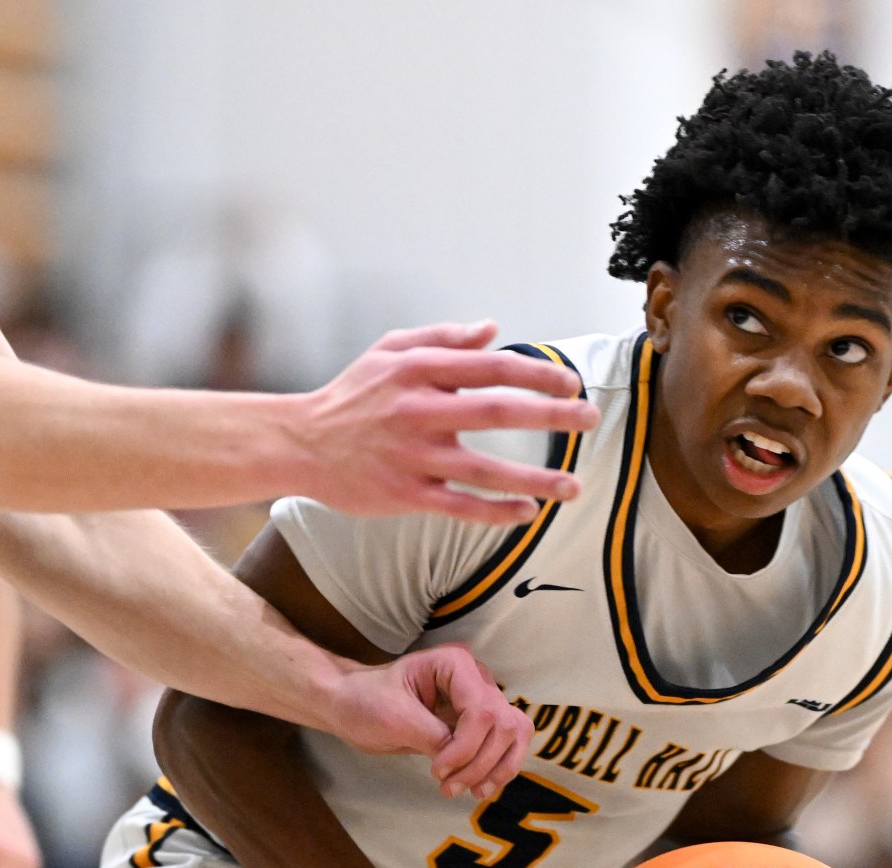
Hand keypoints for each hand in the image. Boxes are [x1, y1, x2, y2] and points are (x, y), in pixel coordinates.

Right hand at [291, 322, 597, 524]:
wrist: (300, 443)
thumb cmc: (351, 396)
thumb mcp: (389, 351)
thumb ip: (442, 338)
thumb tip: (492, 330)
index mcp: (418, 371)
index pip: (490, 367)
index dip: (536, 374)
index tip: (570, 383)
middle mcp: (418, 412)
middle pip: (497, 411)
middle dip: (551, 415)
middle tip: (590, 419)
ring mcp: (412, 457)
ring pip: (485, 469)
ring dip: (535, 478)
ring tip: (574, 486)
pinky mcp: (405, 495)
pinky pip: (460, 506)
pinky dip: (496, 511)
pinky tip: (528, 513)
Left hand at [323, 643, 532, 799]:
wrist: (351, 705)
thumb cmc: (365, 701)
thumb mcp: (394, 718)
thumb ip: (432, 737)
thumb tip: (463, 762)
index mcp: (455, 664)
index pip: (481, 710)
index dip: (465, 747)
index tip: (438, 770)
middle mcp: (474, 678)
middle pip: (503, 724)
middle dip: (480, 762)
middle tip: (448, 787)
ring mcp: (478, 700)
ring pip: (514, 734)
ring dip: (496, 768)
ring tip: (471, 792)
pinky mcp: (476, 723)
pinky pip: (505, 745)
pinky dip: (497, 769)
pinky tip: (478, 787)